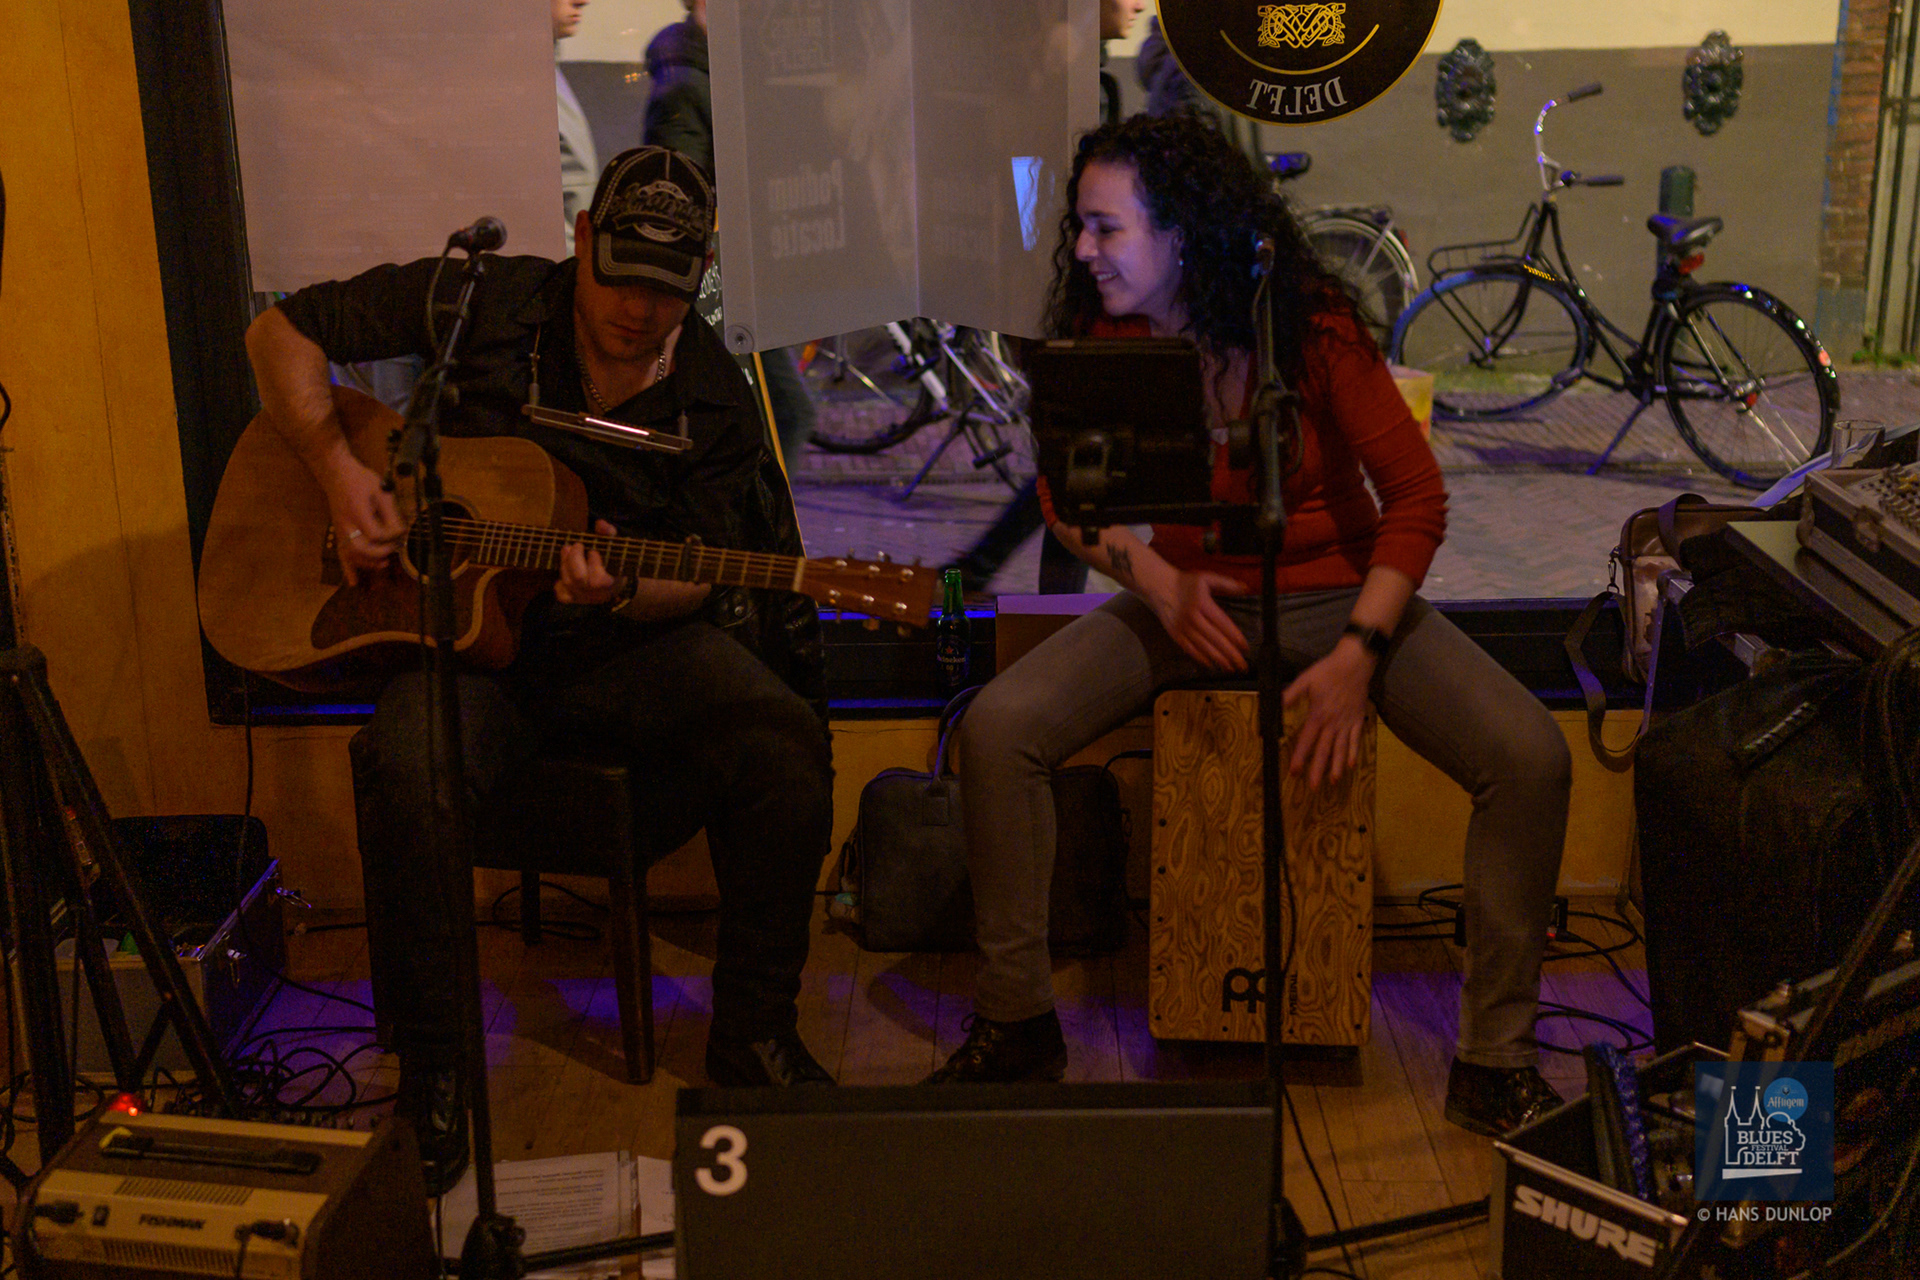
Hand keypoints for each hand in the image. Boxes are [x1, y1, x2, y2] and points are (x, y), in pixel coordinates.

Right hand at [322, 458, 404, 585]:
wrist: (337, 474)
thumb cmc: (361, 479)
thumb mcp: (381, 491)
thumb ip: (391, 513)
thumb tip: (400, 532)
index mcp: (358, 512)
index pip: (375, 534)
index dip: (390, 538)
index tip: (400, 533)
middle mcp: (346, 524)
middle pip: (360, 548)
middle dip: (379, 553)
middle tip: (393, 550)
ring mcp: (340, 531)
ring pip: (351, 555)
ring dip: (368, 563)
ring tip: (384, 563)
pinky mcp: (339, 534)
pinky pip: (341, 555)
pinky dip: (348, 570)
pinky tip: (354, 583)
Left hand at [556, 519, 621, 604]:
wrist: (614, 586)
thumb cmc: (614, 562)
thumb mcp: (616, 547)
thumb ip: (609, 534)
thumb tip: (600, 524)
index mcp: (609, 584)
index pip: (598, 579)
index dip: (594, 563)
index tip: (594, 551)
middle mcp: (594, 594)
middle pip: (578, 578)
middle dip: (574, 559)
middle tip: (576, 545)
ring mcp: (582, 598)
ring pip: (567, 582)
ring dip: (564, 563)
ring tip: (567, 549)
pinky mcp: (572, 599)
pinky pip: (560, 592)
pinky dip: (559, 580)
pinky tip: (564, 568)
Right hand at [1146, 570, 1251, 671]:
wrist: (1159, 586)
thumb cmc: (1185, 582)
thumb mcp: (1206, 578)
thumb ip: (1227, 583)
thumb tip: (1246, 588)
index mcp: (1203, 604)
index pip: (1223, 623)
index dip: (1235, 637)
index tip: (1246, 647)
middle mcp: (1193, 618)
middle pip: (1215, 639)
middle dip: (1230, 654)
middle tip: (1242, 666)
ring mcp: (1182, 628)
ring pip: (1203, 647)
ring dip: (1218, 659)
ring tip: (1230, 668)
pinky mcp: (1175, 634)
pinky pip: (1189, 649)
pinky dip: (1200, 658)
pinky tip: (1211, 665)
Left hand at [1281, 639, 1374, 787]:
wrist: (1355, 664)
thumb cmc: (1328, 671)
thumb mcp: (1306, 680)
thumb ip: (1292, 695)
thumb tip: (1277, 706)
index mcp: (1318, 714)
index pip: (1307, 740)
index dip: (1300, 757)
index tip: (1294, 771)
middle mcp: (1333, 723)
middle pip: (1324, 750)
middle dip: (1318, 769)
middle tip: (1312, 787)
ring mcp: (1347, 723)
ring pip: (1341, 748)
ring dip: (1336, 766)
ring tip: (1333, 782)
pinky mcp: (1358, 720)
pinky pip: (1356, 739)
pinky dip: (1354, 752)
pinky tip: (1351, 765)